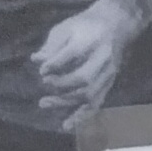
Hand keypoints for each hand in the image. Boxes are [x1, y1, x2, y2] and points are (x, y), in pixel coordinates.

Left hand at [30, 0, 142, 123]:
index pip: (73, 54)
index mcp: (91, 40)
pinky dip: (81, 116)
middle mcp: (102, 58)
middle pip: (83, 77)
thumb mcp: (66, 27)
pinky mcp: (108, 84)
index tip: (42, 70)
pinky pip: (96, 103)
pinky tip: (67, 125)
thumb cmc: (86, 26)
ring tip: (44, 103)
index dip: (56, 64)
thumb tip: (36, 60)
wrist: (116, 25)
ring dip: (65, 102)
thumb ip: (52, 45)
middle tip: (44, 85)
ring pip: (89, 93)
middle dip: (61, 85)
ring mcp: (107, 73)